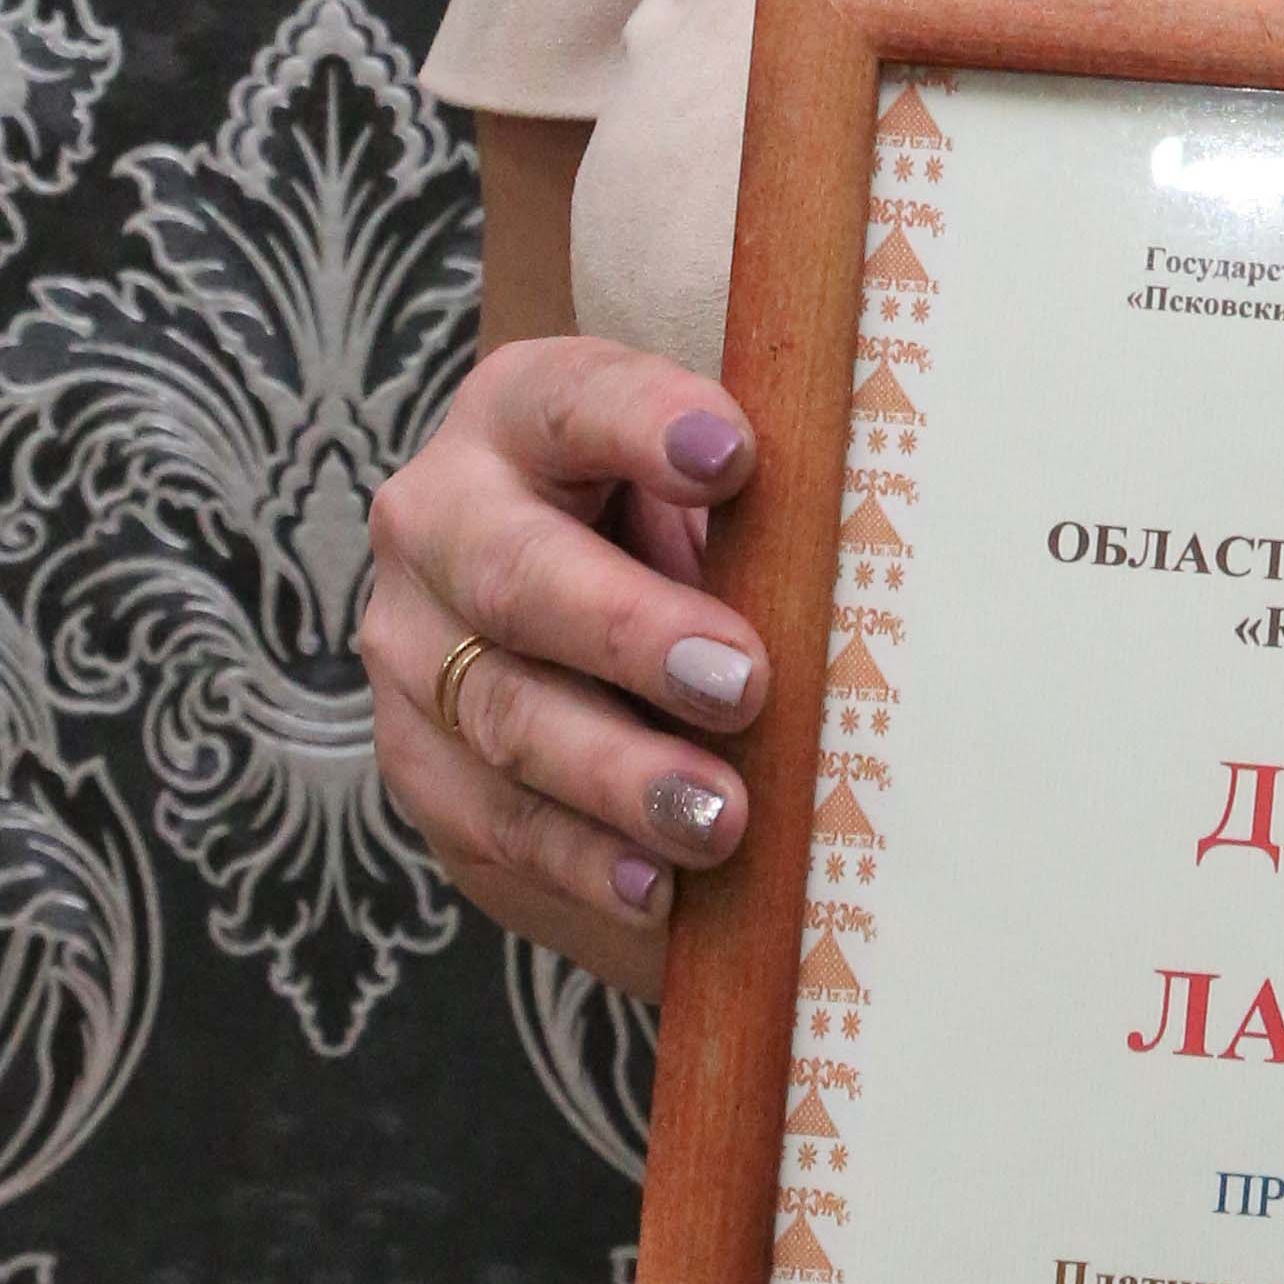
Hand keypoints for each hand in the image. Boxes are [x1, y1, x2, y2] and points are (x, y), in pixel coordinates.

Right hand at [363, 338, 770, 1000]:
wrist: (577, 623)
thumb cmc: (683, 538)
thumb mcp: (715, 497)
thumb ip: (762, 504)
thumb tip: (871, 551)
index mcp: (521, 411)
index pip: (575, 400)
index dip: (647, 423)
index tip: (733, 455)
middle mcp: (441, 516)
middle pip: (518, 573)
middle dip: (632, 633)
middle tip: (743, 682)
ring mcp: (412, 645)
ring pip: (502, 712)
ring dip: (618, 774)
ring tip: (720, 817)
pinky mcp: (418, 758)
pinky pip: (492, 818)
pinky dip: (579, 858)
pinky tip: (654, 884)